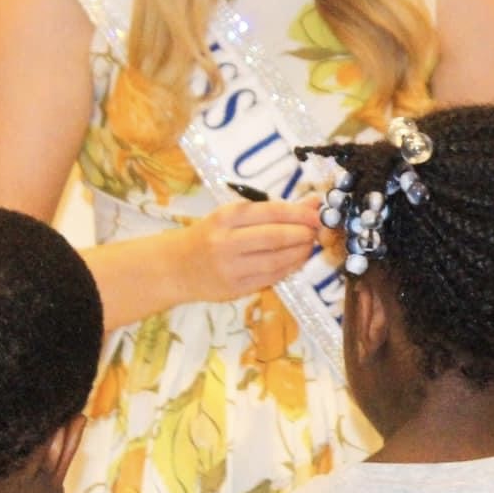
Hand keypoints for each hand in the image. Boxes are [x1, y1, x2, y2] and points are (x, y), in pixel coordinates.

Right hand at [174, 196, 321, 304]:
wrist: (176, 267)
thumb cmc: (210, 235)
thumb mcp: (234, 216)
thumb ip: (273, 210)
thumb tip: (313, 203)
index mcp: (225, 217)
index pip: (269, 212)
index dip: (298, 213)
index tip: (317, 213)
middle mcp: (226, 242)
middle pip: (274, 237)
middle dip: (302, 233)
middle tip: (317, 230)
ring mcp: (230, 268)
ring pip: (275, 261)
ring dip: (299, 252)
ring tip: (309, 244)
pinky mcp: (235, 289)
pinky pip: (270, 278)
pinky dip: (289, 268)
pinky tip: (297, 260)